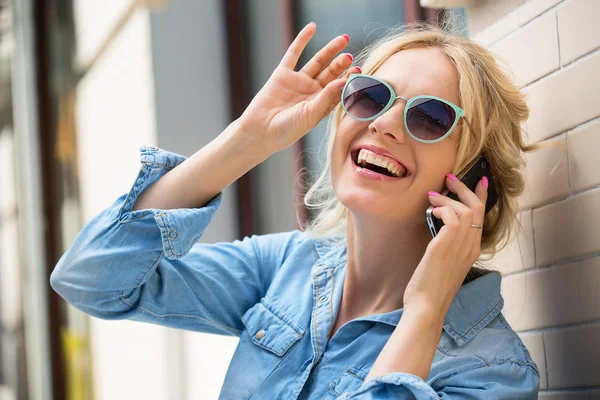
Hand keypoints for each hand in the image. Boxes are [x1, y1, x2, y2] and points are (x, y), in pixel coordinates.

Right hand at [237, 22, 359, 153]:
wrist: (260, 131)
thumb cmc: (287, 130)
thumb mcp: (311, 115)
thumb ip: (326, 98)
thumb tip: (343, 81)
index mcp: (321, 104)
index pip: (339, 88)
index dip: (349, 79)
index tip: (358, 71)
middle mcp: (311, 92)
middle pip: (330, 73)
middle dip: (341, 63)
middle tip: (350, 56)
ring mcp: (298, 81)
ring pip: (317, 61)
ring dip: (330, 50)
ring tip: (343, 39)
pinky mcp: (283, 74)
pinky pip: (294, 53)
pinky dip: (302, 39)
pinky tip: (312, 27)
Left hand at [403, 174, 488, 316]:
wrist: (426, 307)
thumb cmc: (430, 289)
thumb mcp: (443, 263)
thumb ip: (446, 245)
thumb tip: (438, 227)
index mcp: (472, 251)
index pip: (482, 217)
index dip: (481, 197)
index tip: (479, 181)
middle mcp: (470, 247)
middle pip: (476, 208)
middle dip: (464, 189)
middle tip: (450, 178)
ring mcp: (460, 246)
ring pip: (465, 209)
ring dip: (448, 198)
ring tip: (432, 197)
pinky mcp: (444, 246)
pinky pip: (451, 217)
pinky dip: (442, 209)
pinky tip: (431, 211)